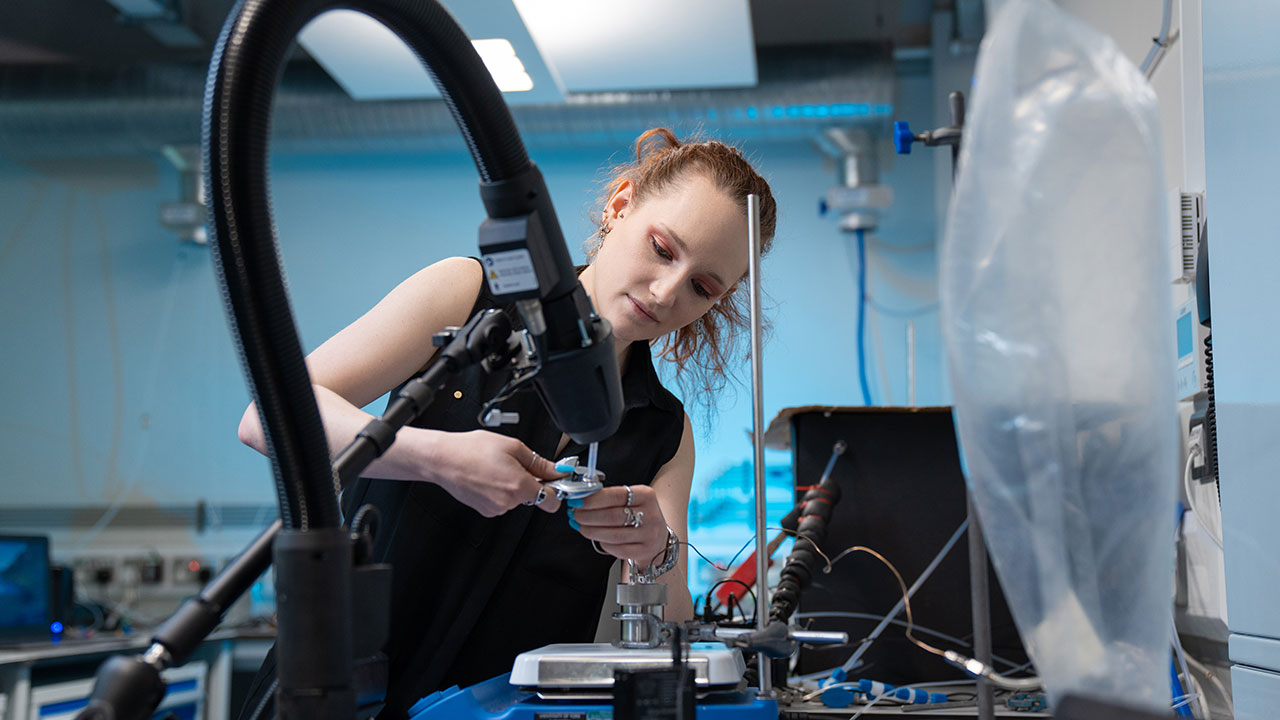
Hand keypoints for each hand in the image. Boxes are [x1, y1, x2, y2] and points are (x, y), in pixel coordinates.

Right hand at [426, 430, 564, 516]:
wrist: (442, 459)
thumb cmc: (471, 449)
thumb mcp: (512, 447)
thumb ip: (539, 462)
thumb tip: (556, 470)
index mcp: (519, 486)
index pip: (552, 501)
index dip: (555, 489)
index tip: (554, 480)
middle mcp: (508, 502)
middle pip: (533, 497)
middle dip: (531, 483)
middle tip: (517, 464)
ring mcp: (496, 509)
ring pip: (517, 499)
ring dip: (514, 486)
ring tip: (497, 468)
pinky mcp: (485, 510)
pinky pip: (503, 502)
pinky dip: (500, 491)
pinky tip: (489, 477)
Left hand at [569, 484, 668, 565]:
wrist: (658, 537)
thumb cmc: (638, 515)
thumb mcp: (631, 500)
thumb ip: (609, 498)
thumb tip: (580, 499)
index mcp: (645, 495)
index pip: (615, 495)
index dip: (593, 499)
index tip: (577, 502)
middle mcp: (650, 514)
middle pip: (612, 516)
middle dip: (588, 516)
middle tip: (575, 515)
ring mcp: (649, 534)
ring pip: (613, 535)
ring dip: (591, 531)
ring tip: (581, 526)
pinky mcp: (645, 550)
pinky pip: (618, 549)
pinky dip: (604, 544)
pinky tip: (598, 539)